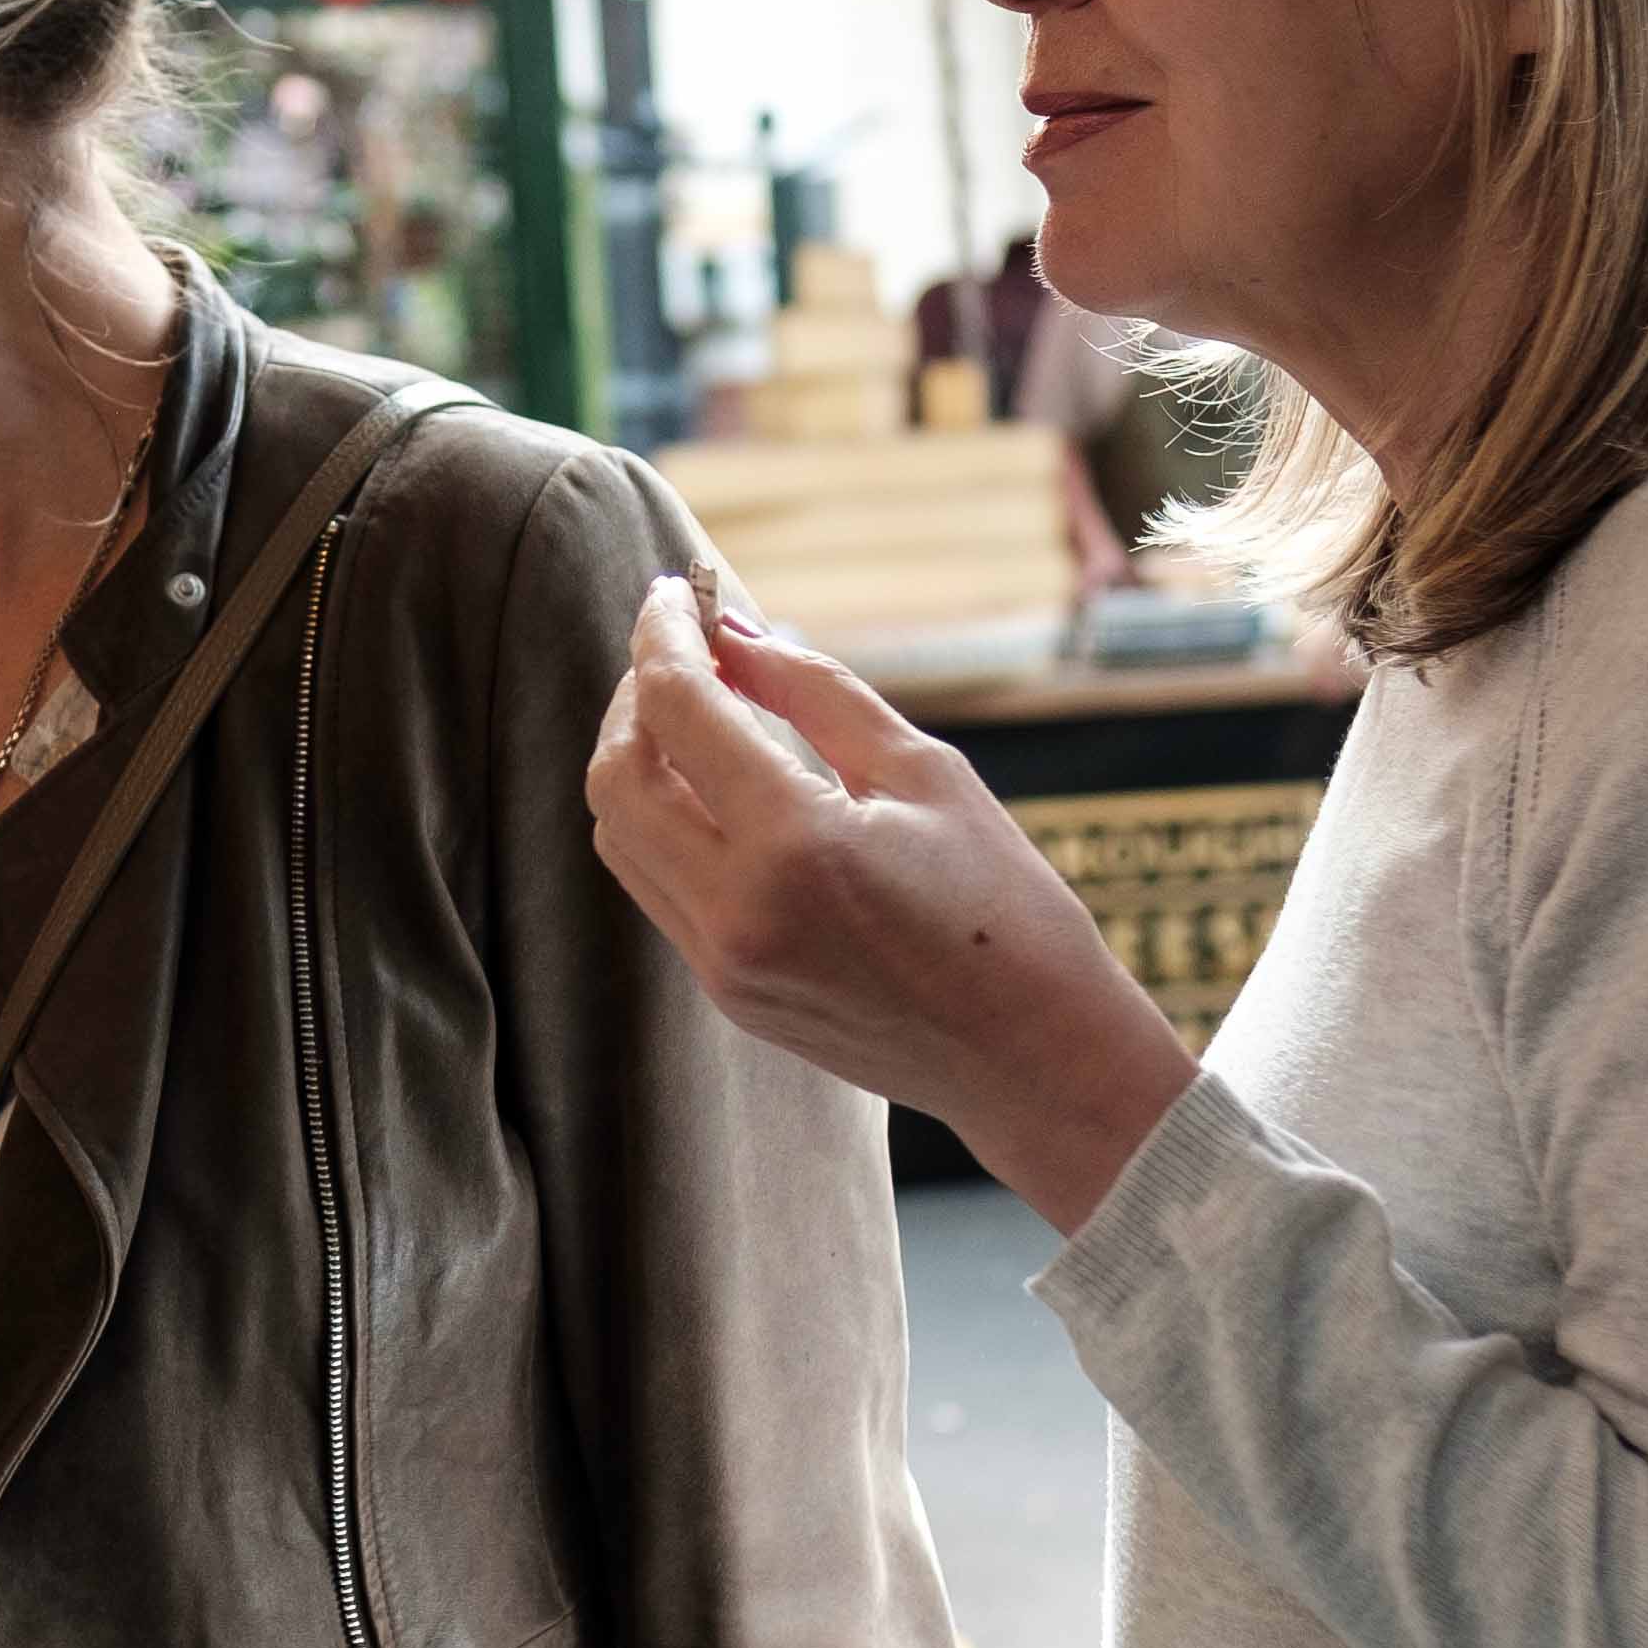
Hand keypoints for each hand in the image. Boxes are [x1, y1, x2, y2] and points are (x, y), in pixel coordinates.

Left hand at [585, 582, 1193, 1230]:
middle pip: (615, 777)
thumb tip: (729, 629)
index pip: (676, 710)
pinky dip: (662, 821)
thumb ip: (813, 691)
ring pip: (619, 837)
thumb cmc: (1004, 904)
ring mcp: (721, 965)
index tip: (672, 591)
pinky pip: (657, 888)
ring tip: (691, 710)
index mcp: (792, 845)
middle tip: (677, 648)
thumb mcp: (922, 771)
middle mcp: (735, 912)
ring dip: (635, 760)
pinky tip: (713, 788)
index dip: (661, 636)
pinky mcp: (727, 995)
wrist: (1031, 1056)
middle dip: (633, 696)